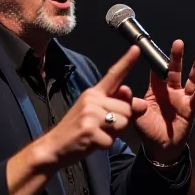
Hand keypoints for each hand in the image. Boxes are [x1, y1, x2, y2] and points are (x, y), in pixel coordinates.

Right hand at [38, 45, 140, 168]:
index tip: (137, 48)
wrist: (53, 146)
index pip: (113, 75)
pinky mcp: (90, 131)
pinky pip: (112, 140)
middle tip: (102, 127)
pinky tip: (92, 143)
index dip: (127, 62)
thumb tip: (141, 103)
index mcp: (93, 93)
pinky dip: (105, 145)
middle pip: (127, 109)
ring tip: (97, 133)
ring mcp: (90, 115)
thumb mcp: (93, 112)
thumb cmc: (76, 129)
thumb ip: (116, 106)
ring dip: (114, 134)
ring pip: (123, 123)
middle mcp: (92, 100)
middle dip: (121, 122)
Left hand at [132, 40, 194, 163]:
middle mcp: (170, 91)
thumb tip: (123, 89)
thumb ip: (130, 102)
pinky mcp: (189, 109)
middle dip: (177, 57)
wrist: (159, 148)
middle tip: (178, 43)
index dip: (156, 60)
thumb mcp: (135, 115)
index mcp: (155, 90)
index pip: (157, 71)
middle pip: (175, 70)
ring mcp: (181, 99)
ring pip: (191, 80)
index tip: (156, 48)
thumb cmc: (147, 130)